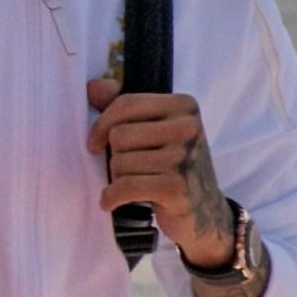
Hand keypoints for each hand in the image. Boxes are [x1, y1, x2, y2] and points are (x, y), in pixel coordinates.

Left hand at [94, 86, 246, 272]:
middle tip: (130, 168)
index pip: (126, 104)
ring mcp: (184, 157)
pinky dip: (111, 197)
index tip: (95, 143)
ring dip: (117, 178)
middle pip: (119, 135)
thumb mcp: (155, 130)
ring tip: (134, 183)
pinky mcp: (176, 187)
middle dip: (115, 156)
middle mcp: (188, 127)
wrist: (204, 209)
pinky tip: (111, 202)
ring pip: (119, 162)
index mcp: (184, 105)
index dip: (101, 124)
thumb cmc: (172, 165)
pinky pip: (125, 186)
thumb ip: (122, 106)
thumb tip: (93, 86)